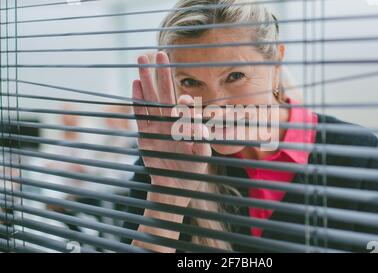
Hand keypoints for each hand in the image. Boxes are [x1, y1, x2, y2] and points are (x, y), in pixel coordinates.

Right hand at [132, 51, 210, 192]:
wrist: (174, 186)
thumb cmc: (191, 170)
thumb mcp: (200, 156)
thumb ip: (200, 139)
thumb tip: (197, 121)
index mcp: (185, 123)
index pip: (184, 105)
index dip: (185, 100)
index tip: (187, 100)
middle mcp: (170, 121)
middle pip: (165, 93)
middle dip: (162, 74)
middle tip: (159, 53)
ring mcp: (156, 126)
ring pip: (150, 99)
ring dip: (146, 80)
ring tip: (142, 60)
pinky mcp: (145, 134)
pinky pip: (140, 114)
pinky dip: (138, 100)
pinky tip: (136, 83)